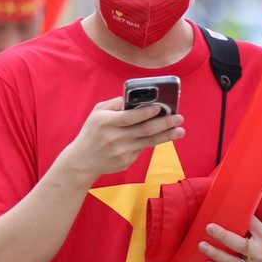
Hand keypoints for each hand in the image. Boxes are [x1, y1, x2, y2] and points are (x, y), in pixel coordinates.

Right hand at [57, 97, 184, 183]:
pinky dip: (152, 142)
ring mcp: (120, 152)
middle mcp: (113, 138)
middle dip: (164, 123)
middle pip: (144, 130)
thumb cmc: (92, 132)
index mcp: (105, 122)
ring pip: (148, 142)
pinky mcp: (125, 162)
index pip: (129, 117)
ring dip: (167, 135)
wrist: (82, 161)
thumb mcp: (97, 113)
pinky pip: (142, 149)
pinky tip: (161, 136)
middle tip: (179, 118)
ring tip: (180, 130)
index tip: (160, 107)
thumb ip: (115, 104)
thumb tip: (138, 98)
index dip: (146, 112)